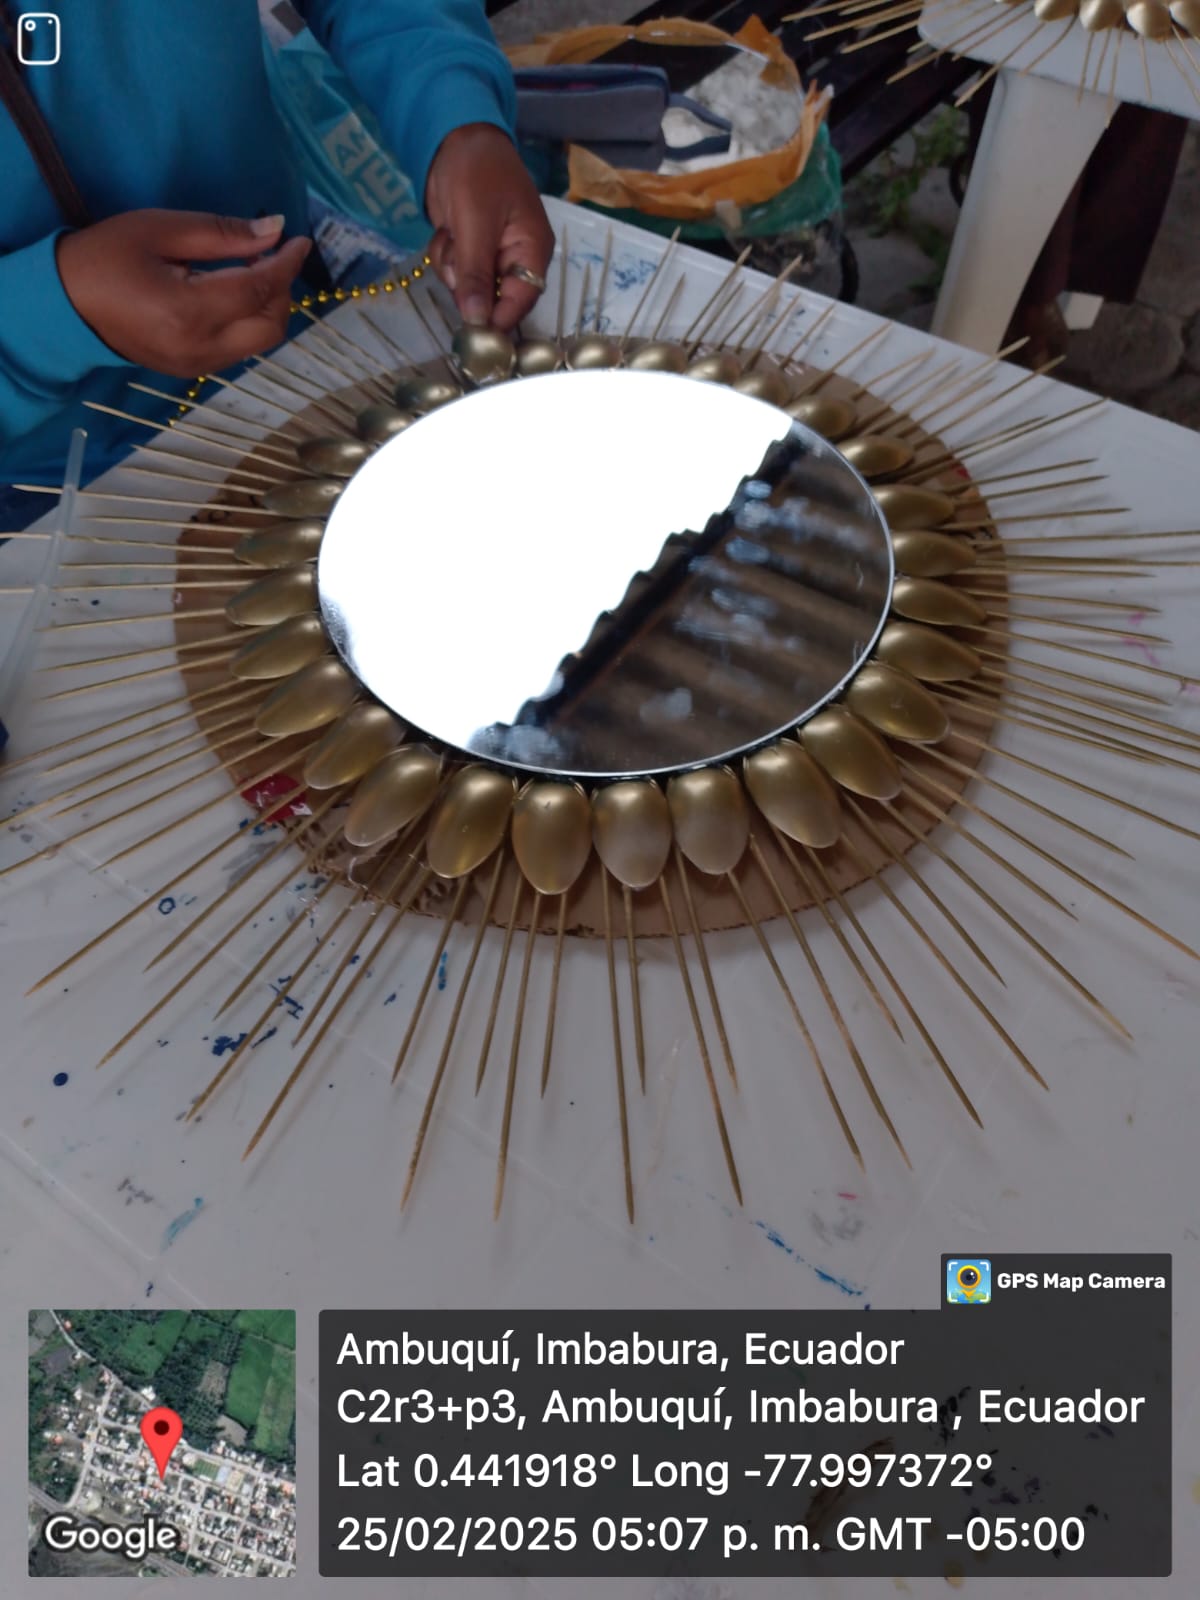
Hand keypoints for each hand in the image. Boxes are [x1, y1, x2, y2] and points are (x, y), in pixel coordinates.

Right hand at [56, 210, 311, 376]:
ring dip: (267, 308)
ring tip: (252, 272)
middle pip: (270, 327)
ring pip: (258, 343)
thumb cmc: (105, 256)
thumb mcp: (161, 230)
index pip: (259, 289)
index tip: (300, 240)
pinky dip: (248, 323)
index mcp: (190, 312)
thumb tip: (274, 232)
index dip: (286, 264)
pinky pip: (237, 350)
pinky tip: (233, 296)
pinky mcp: (191, 371)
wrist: (63, 303)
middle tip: (272, 257)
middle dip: (282, 291)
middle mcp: (201, 348)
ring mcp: (197, 366)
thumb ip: (223, 234)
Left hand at [424, 123, 553, 332]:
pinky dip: (445, 256)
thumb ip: (476, 275)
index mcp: (532, 250)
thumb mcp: (476, 224)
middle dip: (469, 285)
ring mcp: (492, 254)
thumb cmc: (477, 172)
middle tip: (456, 260)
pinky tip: (447, 231)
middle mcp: (516, 258)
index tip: (475, 337)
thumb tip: (477, 321)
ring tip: (452, 235)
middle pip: (493, 299)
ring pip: (468, 288)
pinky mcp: (470, 250)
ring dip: (452, 268)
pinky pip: (454, 272)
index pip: (522, 300)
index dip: (500, 320)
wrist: (453, 137)